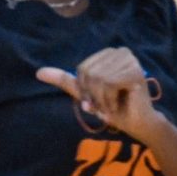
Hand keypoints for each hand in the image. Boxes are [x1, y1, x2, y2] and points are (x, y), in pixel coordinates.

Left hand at [37, 47, 160, 139]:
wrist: (137, 124)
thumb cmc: (114, 108)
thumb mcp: (86, 93)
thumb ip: (65, 81)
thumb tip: (38, 72)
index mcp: (108, 53)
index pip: (82, 68)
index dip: (85, 88)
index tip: (97, 99)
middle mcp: (120, 51)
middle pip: (89, 73)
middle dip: (93, 95)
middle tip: (106, 104)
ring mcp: (130, 60)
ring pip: (98, 79)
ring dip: (102, 100)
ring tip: (113, 105)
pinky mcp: (136, 71)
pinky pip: (109, 84)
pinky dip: (109, 100)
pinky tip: (119, 104)